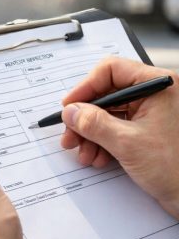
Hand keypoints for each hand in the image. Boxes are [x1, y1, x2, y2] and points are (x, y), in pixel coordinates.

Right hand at [60, 56, 178, 217]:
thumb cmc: (176, 168)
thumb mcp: (127, 143)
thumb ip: (93, 124)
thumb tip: (70, 111)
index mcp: (157, 86)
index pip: (111, 70)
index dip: (86, 87)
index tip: (70, 106)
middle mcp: (155, 94)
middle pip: (107, 94)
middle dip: (85, 118)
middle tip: (71, 134)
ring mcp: (152, 112)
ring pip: (108, 113)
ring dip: (91, 134)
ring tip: (84, 153)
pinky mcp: (148, 129)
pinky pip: (116, 127)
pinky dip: (103, 142)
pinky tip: (98, 157)